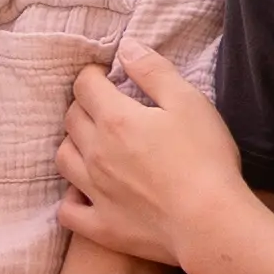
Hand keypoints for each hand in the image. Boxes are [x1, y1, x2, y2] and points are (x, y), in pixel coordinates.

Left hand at [54, 45, 251, 269]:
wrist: (210, 223)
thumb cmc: (206, 159)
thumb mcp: (189, 102)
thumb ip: (154, 71)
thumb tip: (126, 47)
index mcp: (115, 119)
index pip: (85, 86)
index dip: (92, 75)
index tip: (103, 75)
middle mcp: (95, 153)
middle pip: (71, 119)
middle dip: (83, 106)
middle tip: (103, 106)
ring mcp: (94, 192)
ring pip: (63, 159)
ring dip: (73, 145)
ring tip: (91, 144)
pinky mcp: (101, 225)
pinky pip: (68, 210)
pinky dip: (71, 198)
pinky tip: (84, 193)